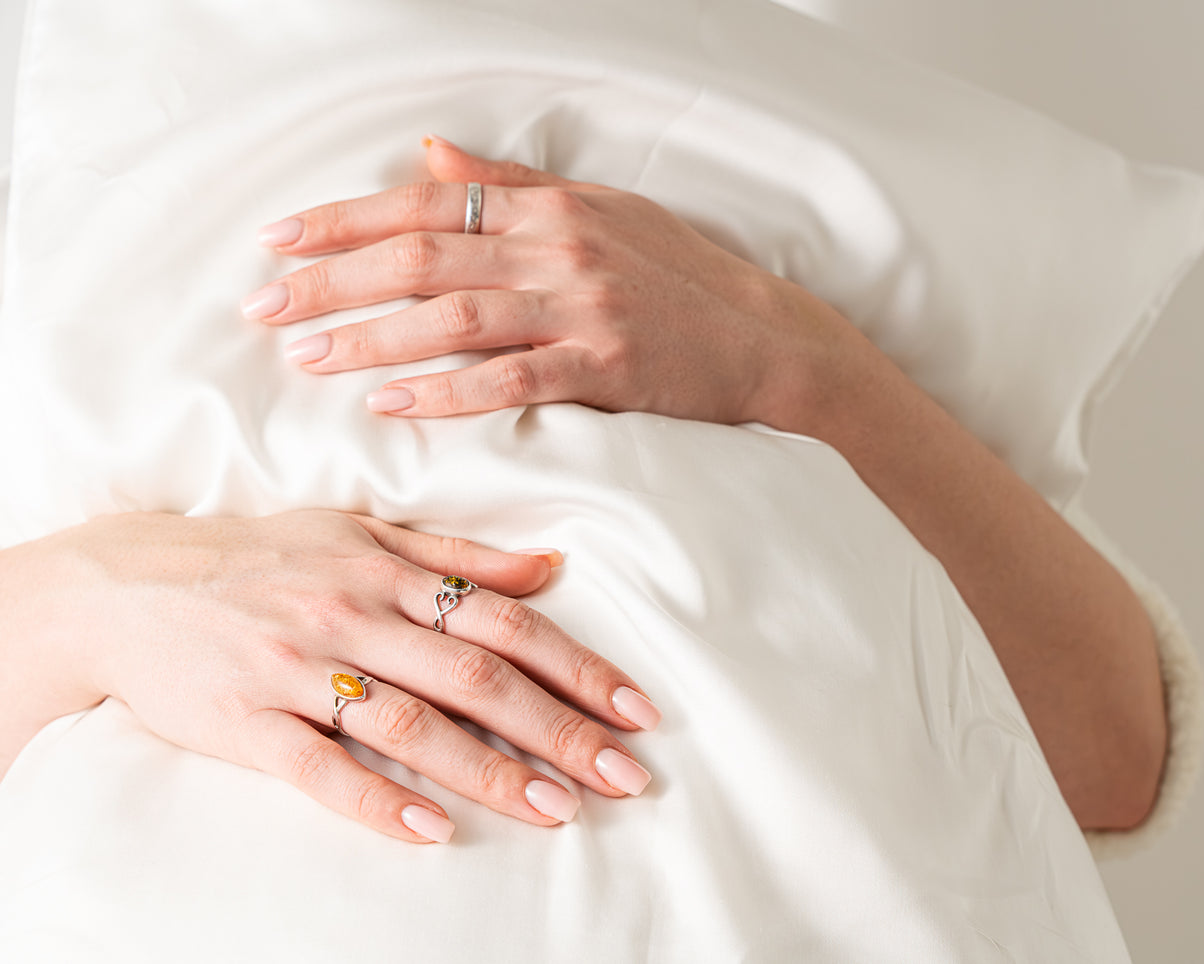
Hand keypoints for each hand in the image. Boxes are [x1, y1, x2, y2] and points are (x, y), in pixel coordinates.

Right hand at [4, 511, 659, 842]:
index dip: (577, 666)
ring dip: (492, 770)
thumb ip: (459, 553)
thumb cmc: (262, 555)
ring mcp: (300, 670)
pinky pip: (320, 767)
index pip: (506, 622)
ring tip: (559, 809)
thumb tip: (552, 565)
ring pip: (412, 724)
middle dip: (559, 728)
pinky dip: (378, 798)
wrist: (129, 584)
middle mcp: (356, 617)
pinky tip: (433, 830)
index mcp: (392, 572)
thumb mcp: (361, 532)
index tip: (636, 708)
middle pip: (476, 678)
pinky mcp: (247, 722)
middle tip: (624, 774)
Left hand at [244, 137, 865, 427]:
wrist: (767, 339)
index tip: (278, 242)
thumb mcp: (601, 211)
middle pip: (421, 256)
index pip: (425, 203)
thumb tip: (428, 156)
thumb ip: (510, 186)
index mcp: (551, 206)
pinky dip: (445, 392)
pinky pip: (509, 380)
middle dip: (331, 281)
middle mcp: (560, 247)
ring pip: (453, 316)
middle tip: (263, 307)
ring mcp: (583, 307)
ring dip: (371, 339)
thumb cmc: (683, 277)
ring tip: (307, 357)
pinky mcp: (607, 368)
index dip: (344, 221)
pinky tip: (391, 405)